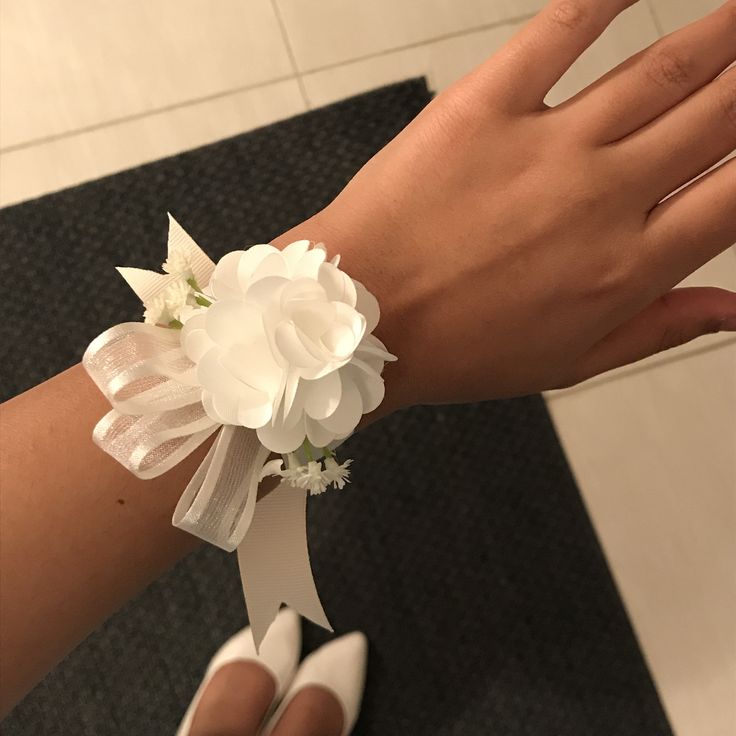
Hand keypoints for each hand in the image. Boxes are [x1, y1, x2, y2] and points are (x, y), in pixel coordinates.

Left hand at [301, 0, 735, 414]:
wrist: (362, 324)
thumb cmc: (455, 348)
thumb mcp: (567, 363)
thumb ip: (657, 329)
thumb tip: (733, 310)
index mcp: (627, 268)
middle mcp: (602, 199)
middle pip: (720, 115)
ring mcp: (547, 147)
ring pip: (664, 67)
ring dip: (722, 29)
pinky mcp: (486, 107)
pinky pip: (562, 28)